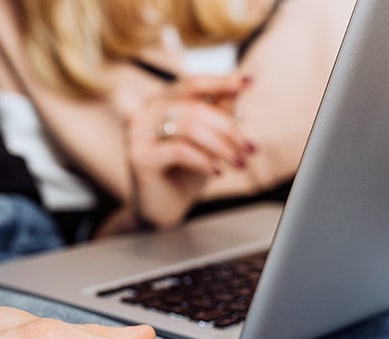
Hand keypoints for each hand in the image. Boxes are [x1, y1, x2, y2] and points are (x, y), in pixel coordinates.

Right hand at [126, 73, 256, 227]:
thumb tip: (241, 82)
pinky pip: (179, 151)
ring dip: (221, 146)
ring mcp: (138, 132)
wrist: (164, 207)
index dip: (221, 81)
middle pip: (195, 106)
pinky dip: (204, 161)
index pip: (193, 84)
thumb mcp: (209, 139)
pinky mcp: (139, 156)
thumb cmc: (185, 171)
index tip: (250, 82)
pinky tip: (217, 172)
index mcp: (162, 101)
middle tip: (250, 148)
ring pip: (189, 126)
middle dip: (228, 127)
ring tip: (239, 163)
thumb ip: (220, 110)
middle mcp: (146, 111)